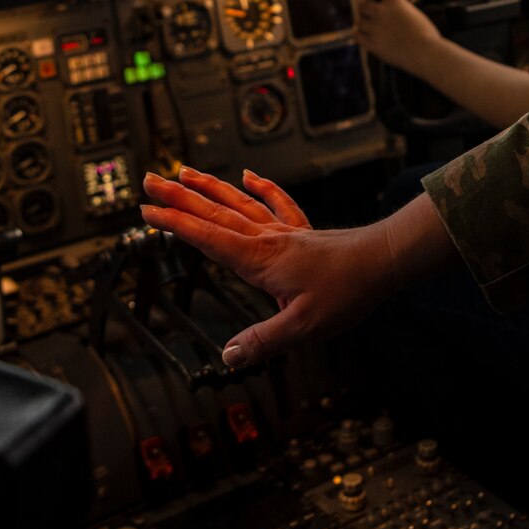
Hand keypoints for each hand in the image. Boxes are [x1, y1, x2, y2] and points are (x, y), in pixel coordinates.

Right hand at [141, 166, 395, 367]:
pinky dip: (260, 187)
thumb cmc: (347, 291)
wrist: (382, 262)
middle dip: (178, 197)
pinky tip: (248, 176)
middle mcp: (266, 239)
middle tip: (149, 181)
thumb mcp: (302, 327)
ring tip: (184, 172)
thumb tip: (228, 356)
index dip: (174, 225)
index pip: (206, 237)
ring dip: (209, 187)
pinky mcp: (301, 232)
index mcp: (258, 259)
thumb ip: (262, 341)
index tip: (146, 212)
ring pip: (238, 203)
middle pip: (214, 213)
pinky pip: (276, 203)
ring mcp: (283, 232)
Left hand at [357, 0, 444, 73]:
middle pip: (363, 5)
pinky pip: (357, 35)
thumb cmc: (426, 35)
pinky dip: (360, 34)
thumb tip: (386, 11)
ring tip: (373, 28)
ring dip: (365, 23)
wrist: (425, 53)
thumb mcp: (414, 13)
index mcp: (395, 1)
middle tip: (372, 14)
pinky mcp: (372, 44)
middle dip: (367, 9)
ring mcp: (375, 28)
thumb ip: (399, 9)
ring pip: (360, 21)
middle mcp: (381, 12)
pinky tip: (365, 35)